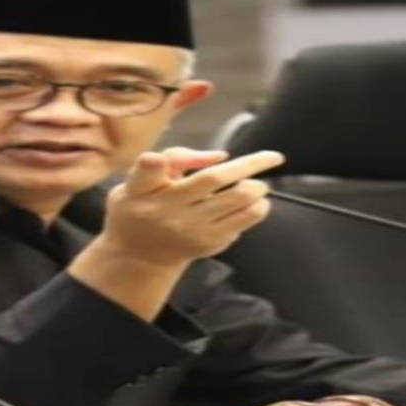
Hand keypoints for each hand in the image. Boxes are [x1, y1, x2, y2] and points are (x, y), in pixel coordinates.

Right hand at [99, 148, 283, 264]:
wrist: (136, 254)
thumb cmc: (137, 207)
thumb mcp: (134, 181)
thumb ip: (172, 160)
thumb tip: (220, 156)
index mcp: (153, 193)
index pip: (182, 172)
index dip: (191, 158)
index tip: (219, 151)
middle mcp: (175, 213)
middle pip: (224, 186)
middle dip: (254, 168)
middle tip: (270, 159)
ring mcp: (195, 233)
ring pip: (243, 208)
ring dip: (259, 192)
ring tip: (258, 185)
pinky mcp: (208, 246)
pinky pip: (242, 225)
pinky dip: (254, 210)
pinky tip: (249, 204)